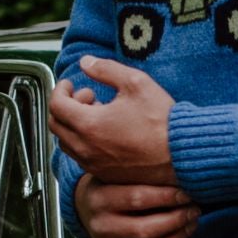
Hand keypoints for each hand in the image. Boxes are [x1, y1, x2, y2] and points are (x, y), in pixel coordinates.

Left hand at [49, 56, 174, 182]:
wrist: (182, 154)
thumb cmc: (162, 121)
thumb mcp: (136, 83)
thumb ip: (106, 69)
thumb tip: (86, 62)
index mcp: (89, 125)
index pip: (56, 105)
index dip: (60, 89)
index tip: (71, 84)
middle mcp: (86, 148)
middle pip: (56, 125)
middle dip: (66, 106)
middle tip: (87, 96)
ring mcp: (94, 164)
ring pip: (67, 143)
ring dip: (74, 125)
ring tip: (99, 113)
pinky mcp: (105, 174)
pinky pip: (81, 157)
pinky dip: (84, 142)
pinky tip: (107, 132)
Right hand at [74, 173, 198, 237]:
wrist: (86, 207)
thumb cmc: (111, 185)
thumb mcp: (118, 174)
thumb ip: (143, 176)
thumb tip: (181, 178)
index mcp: (100, 199)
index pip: (137, 199)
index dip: (166, 197)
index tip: (186, 194)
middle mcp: (101, 227)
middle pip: (143, 230)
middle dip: (176, 221)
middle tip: (193, 211)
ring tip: (190, 225)